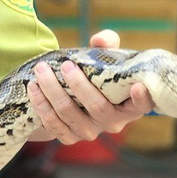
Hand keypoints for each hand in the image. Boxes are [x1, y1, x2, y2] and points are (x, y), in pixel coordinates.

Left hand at [26, 29, 154, 144]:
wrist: (73, 93)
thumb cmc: (98, 72)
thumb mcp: (107, 56)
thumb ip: (108, 43)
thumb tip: (99, 40)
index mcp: (130, 105)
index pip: (143, 105)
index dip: (143, 99)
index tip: (137, 86)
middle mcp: (113, 122)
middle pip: (97, 107)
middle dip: (79, 85)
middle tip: (66, 65)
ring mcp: (90, 132)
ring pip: (69, 113)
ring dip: (52, 91)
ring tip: (41, 70)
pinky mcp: (69, 137)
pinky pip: (53, 124)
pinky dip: (42, 105)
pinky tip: (33, 88)